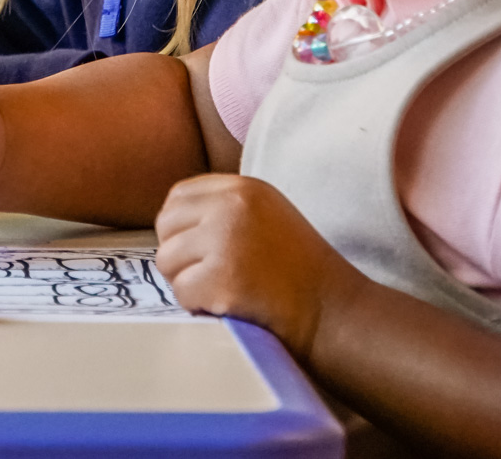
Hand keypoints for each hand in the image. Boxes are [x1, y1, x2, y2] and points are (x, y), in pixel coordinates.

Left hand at [154, 174, 367, 360]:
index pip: (178, 196)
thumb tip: (171, 220)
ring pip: (166, 261)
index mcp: (244, 188)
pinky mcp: (221, 279)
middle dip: (180, 255)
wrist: (335, 313)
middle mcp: (232, 205)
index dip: (181, 227)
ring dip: (187, 283)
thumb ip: (224, 209)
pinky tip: (230, 307)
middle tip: (212, 276)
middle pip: (165, 226)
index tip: (202, 250)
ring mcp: (226, 241)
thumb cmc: (299, 272)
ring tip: (225, 291)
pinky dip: (199, 307)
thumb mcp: (266, 216)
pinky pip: (182, 293)